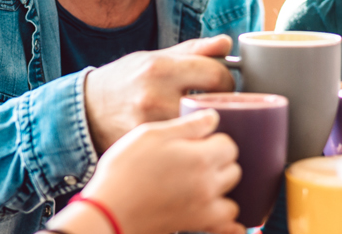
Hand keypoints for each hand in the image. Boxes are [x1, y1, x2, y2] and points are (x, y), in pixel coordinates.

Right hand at [66, 110, 244, 233]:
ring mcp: (204, 208)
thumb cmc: (123, 171)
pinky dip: (227, 219)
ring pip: (232, 195)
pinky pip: (228, 223)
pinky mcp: (197, 224)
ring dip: (222, 188)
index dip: (213, 139)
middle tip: (196, 159)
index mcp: (200, 158)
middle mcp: (208, 184)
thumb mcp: (150, 134)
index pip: (228, 144)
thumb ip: (187, 125)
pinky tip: (215, 209)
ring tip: (201, 182)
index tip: (198, 141)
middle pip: (233, 168)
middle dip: (220, 162)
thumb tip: (213, 117)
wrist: (108, 210)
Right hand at [85, 36, 235, 152]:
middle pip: (212, 105)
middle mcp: (155, 96)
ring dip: (206, 126)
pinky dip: (188, 141)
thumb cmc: (125, 80)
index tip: (224, 85)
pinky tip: (183, 137)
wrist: (87, 110)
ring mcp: (150, 125)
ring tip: (201, 121)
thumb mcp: (154, 57)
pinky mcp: (148, 147)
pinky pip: (183, 145)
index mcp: (160, 68)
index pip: (215, 74)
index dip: (228, 80)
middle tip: (217, 105)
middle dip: (221, 106)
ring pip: (200, 129)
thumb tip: (226, 43)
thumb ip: (193, 50)